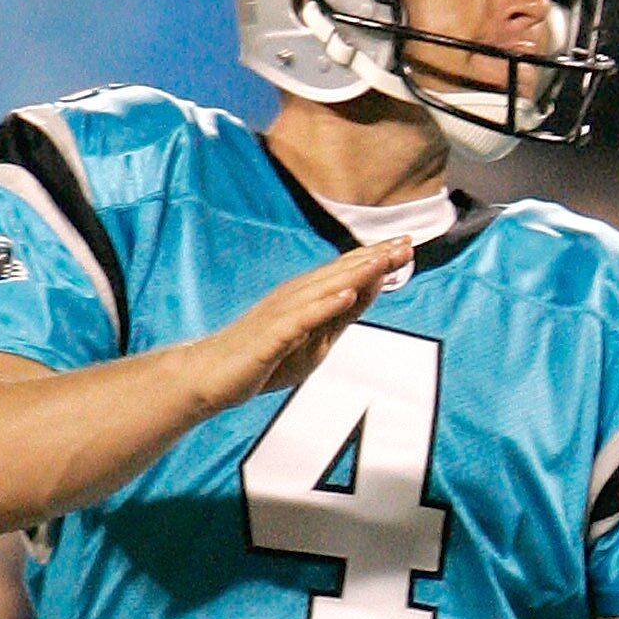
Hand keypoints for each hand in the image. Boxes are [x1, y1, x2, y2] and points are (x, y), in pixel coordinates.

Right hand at [184, 241, 409, 413]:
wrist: (211, 376)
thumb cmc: (262, 358)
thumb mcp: (311, 339)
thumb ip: (337, 316)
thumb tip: (364, 293)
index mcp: (305, 297)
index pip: (346, 274)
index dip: (376, 259)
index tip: (407, 246)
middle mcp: (295, 297)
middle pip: (340, 274)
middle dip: (374, 258)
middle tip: (407, 243)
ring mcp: (282, 314)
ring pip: (324, 289)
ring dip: (355, 273)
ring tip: (384, 259)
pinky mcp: (271, 336)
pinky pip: (302, 318)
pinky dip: (325, 305)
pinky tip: (347, 293)